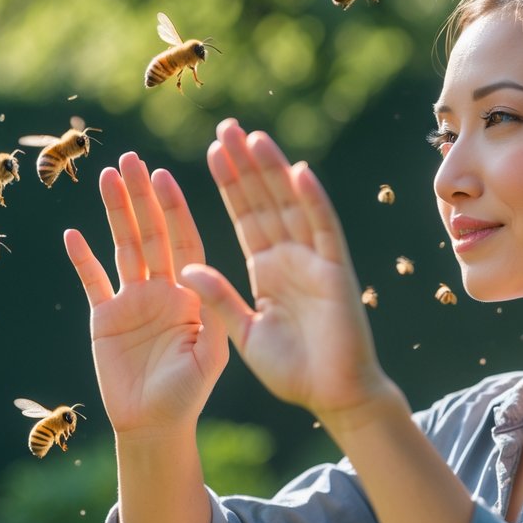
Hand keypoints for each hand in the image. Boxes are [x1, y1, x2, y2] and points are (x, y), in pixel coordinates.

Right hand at [64, 152, 228, 434]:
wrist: (155, 425)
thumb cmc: (189, 393)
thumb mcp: (211, 355)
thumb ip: (208, 314)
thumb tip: (193, 273)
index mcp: (192, 292)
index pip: (183, 241)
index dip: (173, 209)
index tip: (164, 176)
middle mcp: (162, 288)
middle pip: (151, 233)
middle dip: (141, 197)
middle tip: (130, 159)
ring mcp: (131, 300)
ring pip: (122, 247)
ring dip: (114, 213)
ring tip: (105, 176)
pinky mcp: (104, 317)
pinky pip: (91, 281)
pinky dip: (82, 259)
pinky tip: (72, 233)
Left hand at [180, 119, 395, 426]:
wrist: (334, 396)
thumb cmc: (293, 371)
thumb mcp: (242, 333)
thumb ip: (219, 298)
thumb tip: (185, 268)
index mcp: (267, 271)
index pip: (245, 217)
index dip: (229, 185)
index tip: (212, 152)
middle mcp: (290, 258)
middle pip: (265, 201)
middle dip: (246, 165)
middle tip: (228, 127)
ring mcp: (315, 261)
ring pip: (291, 205)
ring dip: (273, 171)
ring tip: (253, 136)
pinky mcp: (337, 271)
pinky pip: (323, 229)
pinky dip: (312, 200)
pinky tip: (297, 171)